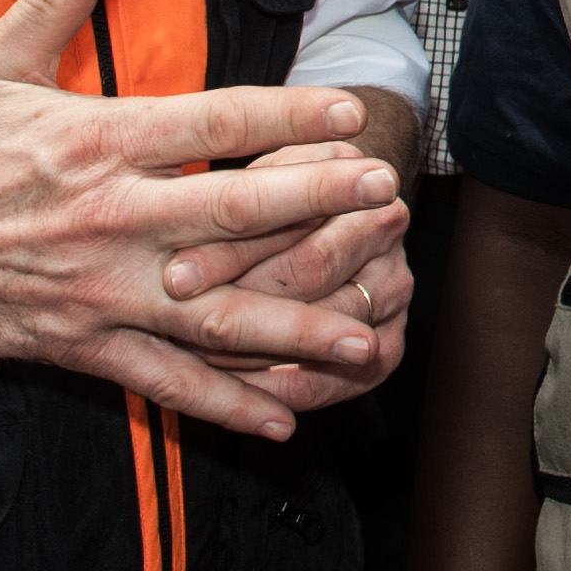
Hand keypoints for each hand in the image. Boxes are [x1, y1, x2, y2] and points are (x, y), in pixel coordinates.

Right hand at [0, 0, 403, 438]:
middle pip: (232, 211)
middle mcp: (108, 218)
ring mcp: (99, 290)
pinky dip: (225, 405)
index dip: (285, 114)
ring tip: (364, 333)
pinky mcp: (81, 345)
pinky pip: (165, 381)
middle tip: (386, 200)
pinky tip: (283, 417)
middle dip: (316, 208)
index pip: (210, 120)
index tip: (348, 110)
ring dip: (293, 326)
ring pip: (213, 314)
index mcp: (95, 141)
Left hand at [178, 170, 416, 420]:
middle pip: (312, 275)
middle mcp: (388, 231)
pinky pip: (330, 383)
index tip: (174, 278)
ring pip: (322, 334)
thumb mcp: (257, 179)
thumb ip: (234, 204)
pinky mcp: (389, 348)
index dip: (229, 252)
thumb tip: (180, 256)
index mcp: (358, 179)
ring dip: (252, 350)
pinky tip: (231, 390)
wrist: (329, 216)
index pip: (295, 223)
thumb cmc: (273, 193)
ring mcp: (396, 290)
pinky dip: (276, 391)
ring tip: (195, 354)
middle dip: (239, 302)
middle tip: (180, 325)